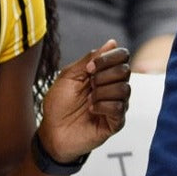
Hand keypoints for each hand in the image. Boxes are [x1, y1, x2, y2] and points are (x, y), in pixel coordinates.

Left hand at [37, 40, 130, 163]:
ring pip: (124, 89)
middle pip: (125, 70)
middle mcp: (115, 86)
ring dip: (101, 93)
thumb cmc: (59, 105)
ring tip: (88, 101)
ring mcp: (117, 103)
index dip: (108, 58)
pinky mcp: (117, 121)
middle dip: (103, 77)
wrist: (51, 132)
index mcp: (105, 72)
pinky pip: (120, 107)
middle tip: (89, 86)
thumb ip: (89, 59)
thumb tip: (111, 43)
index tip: (89, 69)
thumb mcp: (69, 76)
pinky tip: (91, 110)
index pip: (123, 55)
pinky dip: (102, 106)